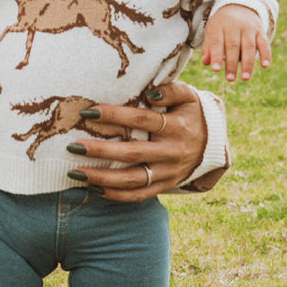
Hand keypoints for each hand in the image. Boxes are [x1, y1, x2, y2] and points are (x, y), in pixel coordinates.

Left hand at [67, 79, 207, 201]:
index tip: (88, 112)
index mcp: (176, 127)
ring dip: (103, 178)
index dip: (115, 116)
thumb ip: (171, 90)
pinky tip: (93, 189)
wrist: (212, 145)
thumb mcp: (188, 97)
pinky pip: (139, 196)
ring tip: (75, 173)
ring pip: (133, 180)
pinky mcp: (164, 186)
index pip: (142, 120)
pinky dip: (116, 195)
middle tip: (73, 146)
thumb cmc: (190, 115)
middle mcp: (172, 152)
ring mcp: (168, 173)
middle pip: (133, 153)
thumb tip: (150, 93)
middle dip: (101, 151)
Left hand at [202, 3, 270, 82]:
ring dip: (248, 63)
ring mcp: (249, 28)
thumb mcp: (211, 32)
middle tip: (230, 79)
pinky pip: (264, 43)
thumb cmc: (222, 25)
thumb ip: (208, 47)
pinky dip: (266, 54)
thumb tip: (206, 62)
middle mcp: (234, 25)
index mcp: (219, 26)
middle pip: (233, 46)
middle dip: (232, 64)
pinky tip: (265, 65)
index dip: (216, 56)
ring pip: (249, 46)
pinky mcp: (260, 31)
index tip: (216, 69)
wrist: (239, 6)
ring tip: (245, 78)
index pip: (217, 42)